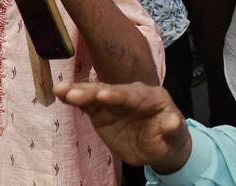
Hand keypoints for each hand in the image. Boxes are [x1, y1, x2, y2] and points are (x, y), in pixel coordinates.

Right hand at [55, 81, 191, 171]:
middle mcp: (132, 94)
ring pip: (96, 94)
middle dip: (93, 92)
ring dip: (79, 92)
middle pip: (111, 91)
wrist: (160, 144)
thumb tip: (173, 123)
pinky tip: (60, 94)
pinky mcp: (102, 110)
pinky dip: (74, 98)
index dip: (118, 96)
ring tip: (61, 91)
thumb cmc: (169, 138)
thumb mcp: (175, 137)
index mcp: (152, 98)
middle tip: (74, 93)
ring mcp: (115, 101)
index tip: (103, 95)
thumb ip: (173, 130)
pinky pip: (88, 103)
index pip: (133, 96)